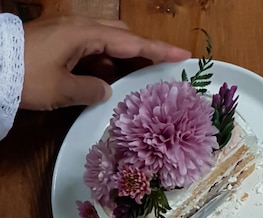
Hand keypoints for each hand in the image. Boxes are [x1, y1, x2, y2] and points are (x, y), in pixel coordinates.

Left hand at [21, 15, 190, 109]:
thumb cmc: (27, 77)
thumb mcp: (64, 90)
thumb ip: (93, 90)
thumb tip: (107, 90)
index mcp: (84, 35)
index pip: (131, 42)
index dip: (158, 50)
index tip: (182, 54)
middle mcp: (78, 28)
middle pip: (120, 34)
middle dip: (140, 50)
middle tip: (156, 70)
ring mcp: (66, 33)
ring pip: (104, 42)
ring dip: (119, 60)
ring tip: (131, 81)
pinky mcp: (57, 42)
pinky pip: (88, 48)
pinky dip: (100, 62)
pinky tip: (103, 80)